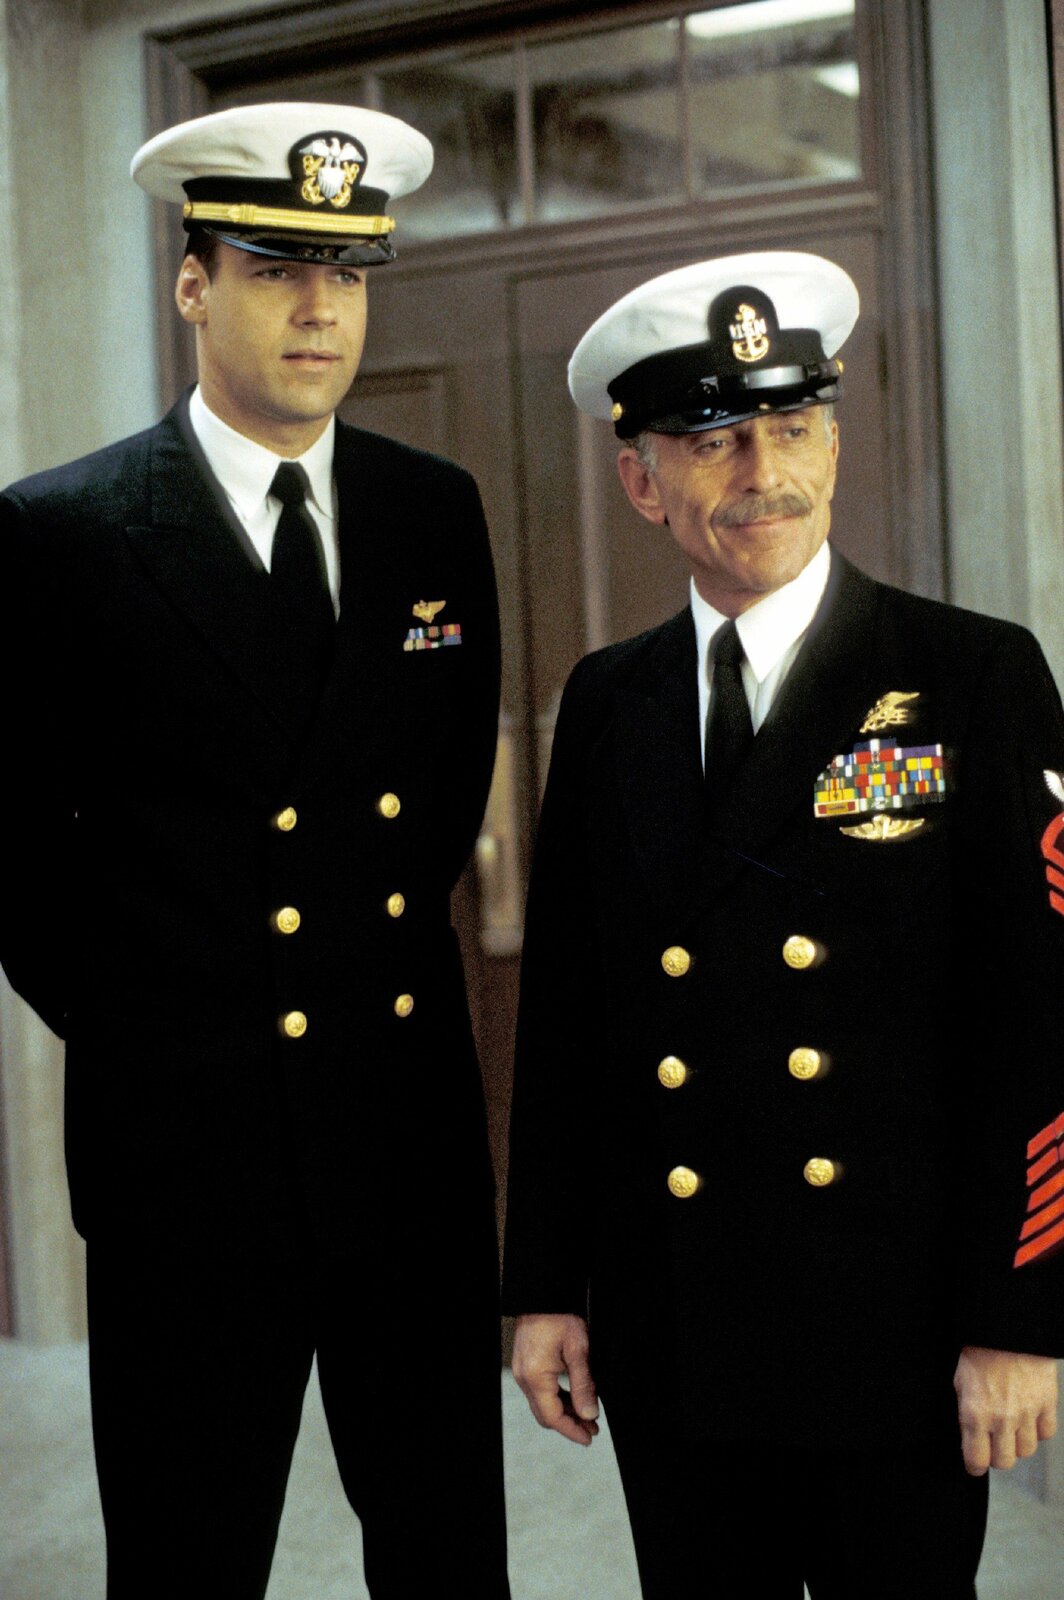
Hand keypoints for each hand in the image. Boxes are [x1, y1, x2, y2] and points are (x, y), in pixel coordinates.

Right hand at [512, 1313, 599, 1446]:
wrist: (543, 1295)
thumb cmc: (559, 1317)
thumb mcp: (578, 1350)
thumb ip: (583, 1385)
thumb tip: (589, 1414)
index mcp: (535, 1376)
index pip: (553, 1417)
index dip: (572, 1430)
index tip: (590, 1438)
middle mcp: (524, 1378)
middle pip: (545, 1415)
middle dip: (569, 1424)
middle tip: (593, 1429)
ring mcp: (522, 1372)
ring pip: (542, 1404)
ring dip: (564, 1412)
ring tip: (588, 1416)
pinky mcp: (525, 1366)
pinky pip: (540, 1391)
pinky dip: (556, 1399)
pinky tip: (574, 1399)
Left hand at [953, 1345, 1057, 1474]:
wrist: (1006, 1328)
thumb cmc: (978, 1351)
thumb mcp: (960, 1382)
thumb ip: (966, 1414)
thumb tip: (970, 1438)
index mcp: (975, 1413)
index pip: (977, 1461)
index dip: (974, 1464)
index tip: (975, 1461)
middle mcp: (1001, 1419)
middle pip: (1004, 1462)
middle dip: (997, 1455)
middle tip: (993, 1442)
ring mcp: (1027, 1413)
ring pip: (1026, 1451)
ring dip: (1018, 1442)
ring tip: (1011, 1426)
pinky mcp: (1047, 1404)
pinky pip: (1046, 1433)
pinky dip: (1038, 1429)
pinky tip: (1030, 1416)